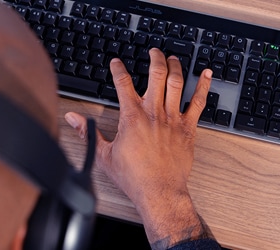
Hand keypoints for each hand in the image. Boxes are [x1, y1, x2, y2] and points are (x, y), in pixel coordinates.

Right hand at [65, 48, 212, 247]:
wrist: (159, 191)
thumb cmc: (134, 176)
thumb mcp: (104, 155)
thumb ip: (89, 133)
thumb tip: (73, 119)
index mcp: (132, 117)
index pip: (122, 83)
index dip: (118, 69)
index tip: (116, 62)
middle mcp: (153, 112)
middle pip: (156, 75)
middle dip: (154, 58)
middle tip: (154, 51)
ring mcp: (173, 118)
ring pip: (176, 83)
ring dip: (175, 67)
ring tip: (174, 57)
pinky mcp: (187, 128)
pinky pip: (198, 102)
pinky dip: (203, 86)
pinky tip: (206, 75)